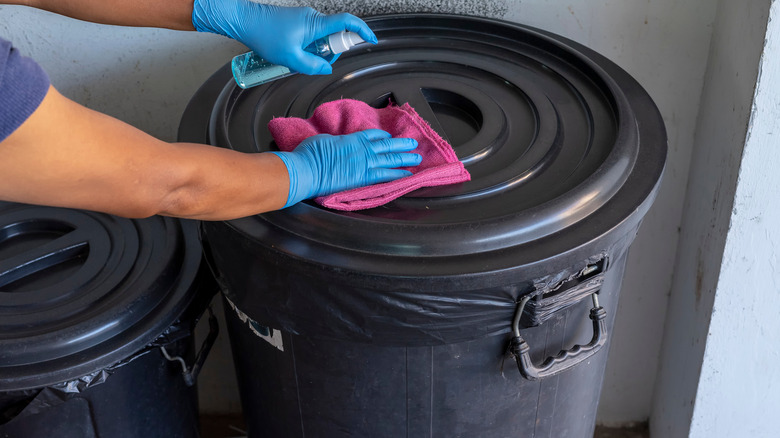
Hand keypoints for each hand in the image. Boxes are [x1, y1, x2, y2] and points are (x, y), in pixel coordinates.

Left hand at [192, 1, 376, 74]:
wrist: (244, 21)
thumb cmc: (264, 35)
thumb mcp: (290, 58)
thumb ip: (312, 66)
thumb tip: (326, 68)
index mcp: (315, 24)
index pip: (347, 22)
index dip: (362, 31)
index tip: (371, 39)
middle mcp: (313, 18)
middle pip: (334, 36)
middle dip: (329, 52)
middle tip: (312, 62)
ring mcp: (305, 18)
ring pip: (321, 38)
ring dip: (315, 51)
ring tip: (295, 58)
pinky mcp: (297, 21)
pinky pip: (311, 36)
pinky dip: (307, 47)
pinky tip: (291, 53)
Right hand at [270, 129, 421, 207]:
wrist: (307, 170)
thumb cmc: (310, 154)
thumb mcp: (324, 140)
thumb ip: (337, 142)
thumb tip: (339, 144)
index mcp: (352, 139)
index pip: (372, 135)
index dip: (383, 136)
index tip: (389, 136)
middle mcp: (362, 150)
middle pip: (387, 146)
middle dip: (401, 144)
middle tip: (413, 144)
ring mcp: (365, 164)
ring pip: (391, 159)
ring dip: (405, 158)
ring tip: (417, 158)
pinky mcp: (364, 179)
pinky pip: (386, 176)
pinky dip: (398, 174)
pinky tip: (407, 175)